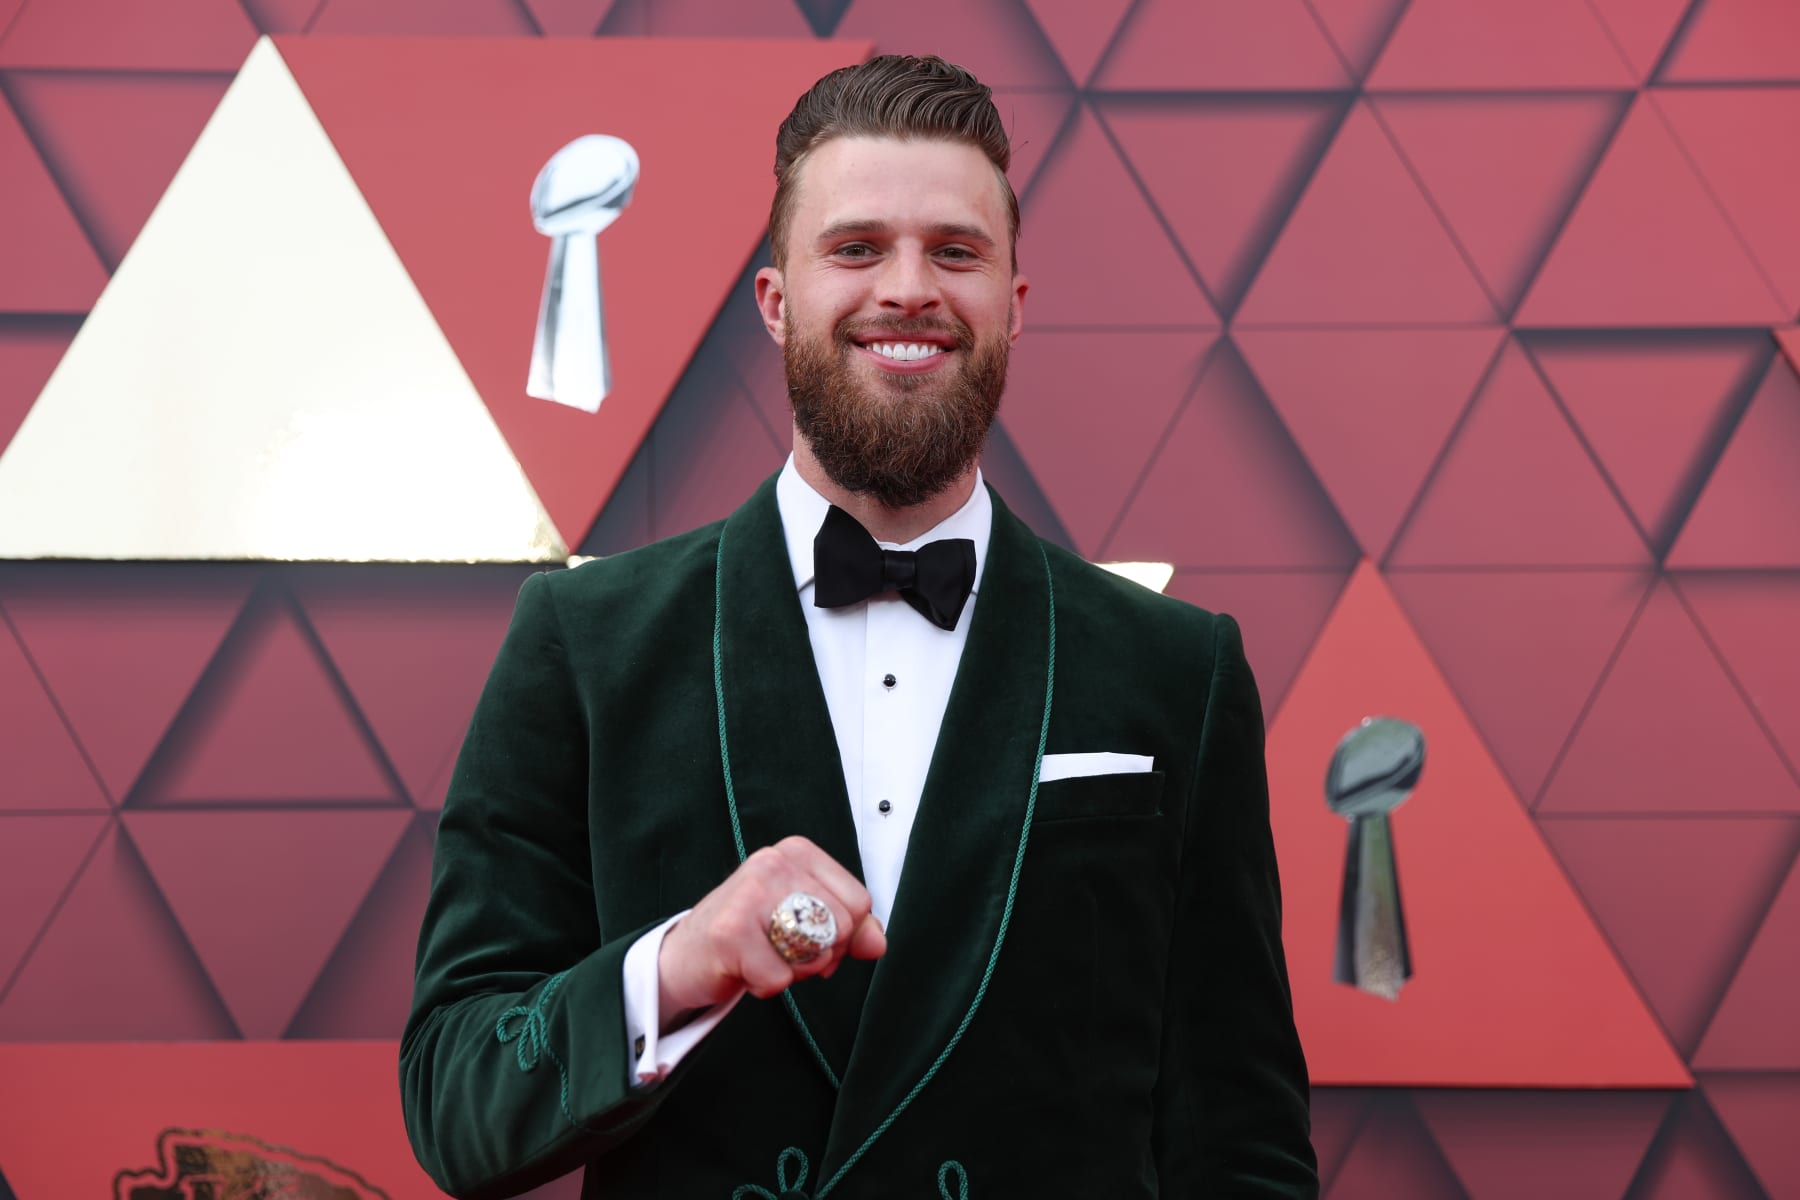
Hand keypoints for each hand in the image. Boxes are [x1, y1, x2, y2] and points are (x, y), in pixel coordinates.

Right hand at [658, 836, 886, 1021]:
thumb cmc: (747, 934)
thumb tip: (878, 942)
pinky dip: (765, 986)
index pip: (859, 902)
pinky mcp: (730, 932)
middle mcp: (773, 863)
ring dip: (793, 972)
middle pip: (842, 928)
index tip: (810, 936)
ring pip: (816, 954)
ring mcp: (750, 894)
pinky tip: (743, 968)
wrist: (685, 955)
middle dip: (820, 956)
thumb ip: (849, 926)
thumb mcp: (805, 920)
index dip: (842, 935)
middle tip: (782, 951)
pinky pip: (780, 980)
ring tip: (762, 956)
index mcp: (797, 852)